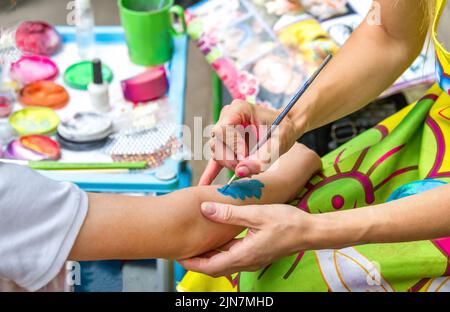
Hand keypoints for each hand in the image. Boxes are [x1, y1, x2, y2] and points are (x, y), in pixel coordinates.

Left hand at [179, 202, 313, 276]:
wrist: (309, 231)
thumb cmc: (287, 222)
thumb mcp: (256, 214)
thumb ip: (229, 213)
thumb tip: (206, 209)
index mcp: (244, 255)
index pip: (211, 266)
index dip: (192, 263)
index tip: (178, 256)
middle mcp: (247, 262)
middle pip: (215, 268)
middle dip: (197, 262)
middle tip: (181, 250)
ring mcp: (252, 259)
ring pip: (223, 263)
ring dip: (208, 256)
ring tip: (194, 244)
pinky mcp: (256, 253)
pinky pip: (233, 256)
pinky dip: (221, 251)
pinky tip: (216, 238)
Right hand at [199, 100, 301, 184]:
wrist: (285, 129)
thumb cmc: (283, 131)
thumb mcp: (279, 143)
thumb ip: (262, 158)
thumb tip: (240, 172)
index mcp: (239, 108)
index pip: (222, 130)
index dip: (232, 146)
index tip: (247, 154)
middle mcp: (227, 116)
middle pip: (216, 143)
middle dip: (232, 159)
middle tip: (249, 166)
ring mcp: (224, 130)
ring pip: (216, 152)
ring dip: (231, 164)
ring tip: (249, 168)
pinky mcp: (225, 144)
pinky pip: (214, 159)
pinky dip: (210, 172)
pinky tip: (203, 184)